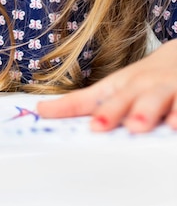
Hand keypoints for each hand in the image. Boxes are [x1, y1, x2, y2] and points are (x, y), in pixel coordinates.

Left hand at [37, 39, 176, 132]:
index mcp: (118, 86)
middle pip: (123, 98)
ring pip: (154, 99)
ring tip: (137, 125)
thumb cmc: (147, 80)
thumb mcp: (121, 89)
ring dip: (145, 111)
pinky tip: (173, 126)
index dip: (65, 106)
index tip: (43, 112)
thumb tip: (52, 116)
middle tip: (98, 126)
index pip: (87, 98)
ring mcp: (164, 89)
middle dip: (110, 112)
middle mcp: (139, 85)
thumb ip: (96, 106)